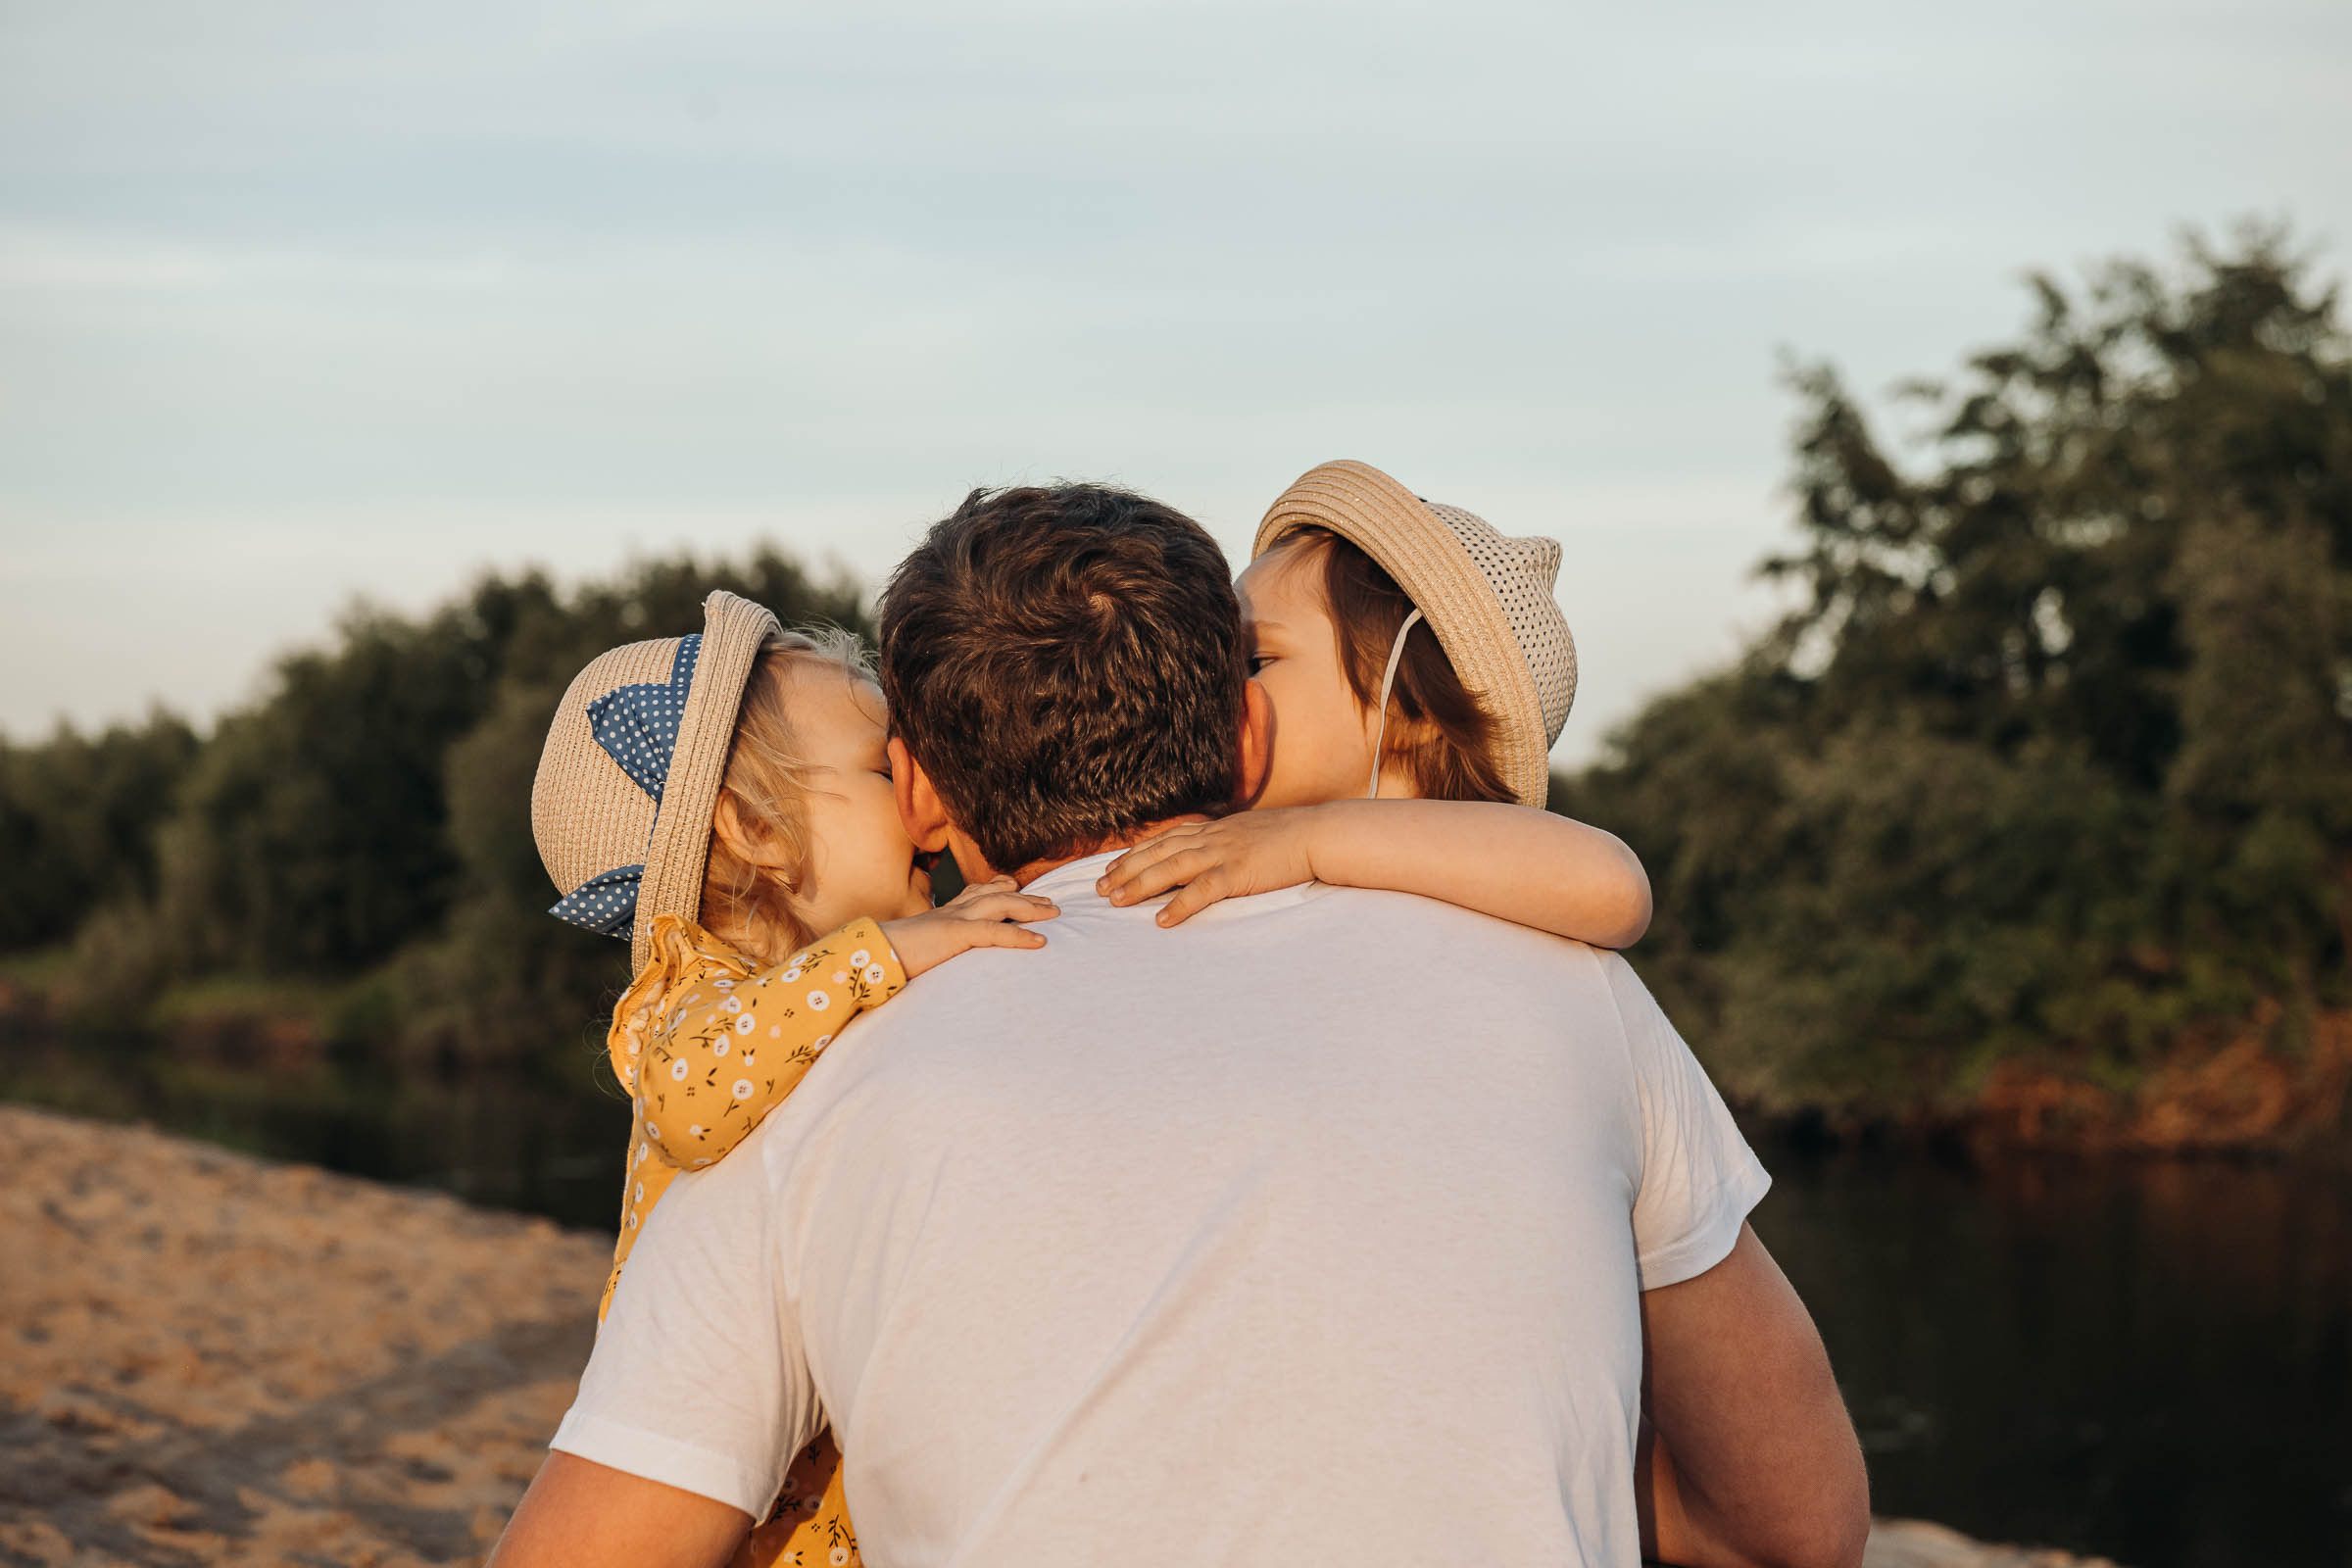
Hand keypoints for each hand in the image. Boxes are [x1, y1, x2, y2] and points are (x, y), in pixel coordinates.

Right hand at [880, 877, 1058, 978]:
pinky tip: (1039, 941)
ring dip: (1031, 908)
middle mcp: (952, 910)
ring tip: (1054, 913)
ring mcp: (955, 918)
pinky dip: (1020, 935)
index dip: (999, 887)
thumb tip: (939, 956)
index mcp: (944, 913)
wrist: (871, 954)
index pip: (976, 892)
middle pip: (997, 893)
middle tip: (1050, 904)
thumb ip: (935, 946)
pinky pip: (995, 931)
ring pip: (1001, 903)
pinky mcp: (955, 933)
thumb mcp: (920, 948)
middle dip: (1026, 897)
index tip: (1017, 887)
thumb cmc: (891, 955)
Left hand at [1095, 807, 1324, 925]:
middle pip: (1157, 853)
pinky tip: (1161, 920)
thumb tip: (1206, 856)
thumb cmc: (1287, 839)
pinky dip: (1178, 905)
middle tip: (1100, 888)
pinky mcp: (1238, 872)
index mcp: (1213, 830)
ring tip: (1116, 901)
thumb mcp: (1247, 834)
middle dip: (1126, 870)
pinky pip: (1202, 890)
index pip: (1163, 840)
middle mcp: (1211, 838)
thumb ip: (1224, 843)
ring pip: (1171, 868)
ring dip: (1140, 885)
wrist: (1317, 833)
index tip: (1110, 867)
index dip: (1134, 853)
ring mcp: (1223, 853)